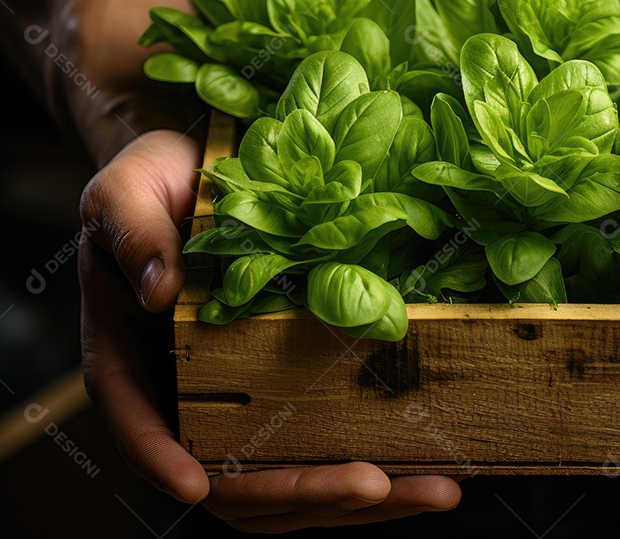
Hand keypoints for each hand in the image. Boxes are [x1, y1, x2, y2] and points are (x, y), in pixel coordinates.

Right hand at [79, 129, 461, 531]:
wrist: (210, 172)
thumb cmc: (159, 178)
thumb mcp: (129, 187)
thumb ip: (133, 230)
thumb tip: (158, 291)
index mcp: (135, 358)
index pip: (141, 424)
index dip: (165, 459)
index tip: (199, 483)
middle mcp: (190, 398)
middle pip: (231, 480)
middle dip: (302, 493)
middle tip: (375, 487)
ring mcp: (246, 404)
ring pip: (287, 484)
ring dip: (357, 503)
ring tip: (433, 492)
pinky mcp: (293, 395)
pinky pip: (324, 451)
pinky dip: (377, 476)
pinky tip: (431, 471)